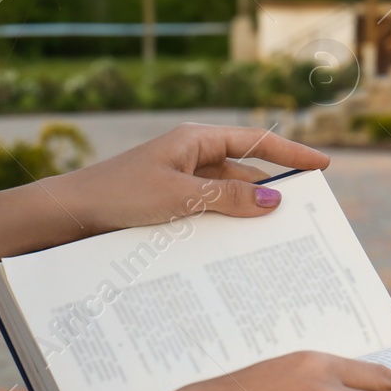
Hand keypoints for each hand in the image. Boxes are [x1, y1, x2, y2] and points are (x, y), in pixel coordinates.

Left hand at [51, 123, 330, 235]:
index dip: (291, 155)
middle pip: (244, 172)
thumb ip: (228, 200)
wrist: (68, 215)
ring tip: (277, 240)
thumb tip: (273, 202)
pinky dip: (223, 227)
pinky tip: (237, 249)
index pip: (256, 142)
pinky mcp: (166, 205)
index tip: (322, 167)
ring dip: (247, 215)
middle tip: (305, 216)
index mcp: (195, 141)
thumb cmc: (119, 196)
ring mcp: (178, 182)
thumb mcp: (179, 198)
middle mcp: (190, 157)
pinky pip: (206, 213)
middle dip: (273, 193)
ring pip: (225, 197)